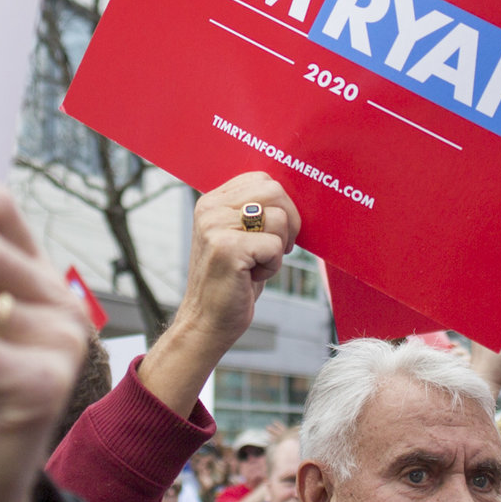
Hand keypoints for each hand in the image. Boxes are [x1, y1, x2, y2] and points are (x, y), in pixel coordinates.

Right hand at [163, 175, 297, 357]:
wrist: (208, 321)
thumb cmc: (233, 281)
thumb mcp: (241, 237)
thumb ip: (257, 211)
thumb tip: (292, 196)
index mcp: (213, 201)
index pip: (263, 180)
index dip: (281, 206)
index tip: (273, 233)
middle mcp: (210, 208)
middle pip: (275, 192)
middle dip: (288, 223)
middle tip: (274, 250)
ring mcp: (215, 226)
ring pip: (279, 218)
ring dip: (278, 249)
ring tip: (255, 265)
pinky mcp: (226, 248)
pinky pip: (275, 246)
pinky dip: (272, 267)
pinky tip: (250, 277)